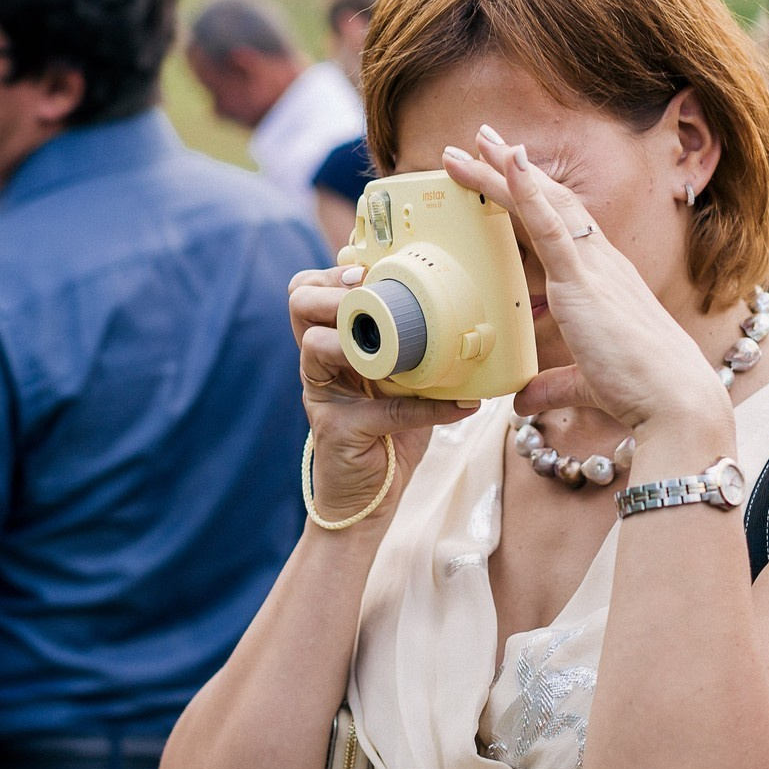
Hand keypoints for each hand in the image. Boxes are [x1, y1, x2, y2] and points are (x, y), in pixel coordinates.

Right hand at [291, 264, 479, 524]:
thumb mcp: (404, 382)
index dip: (332, 273)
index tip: (364, 270)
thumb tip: (470, 312)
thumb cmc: (389, 434)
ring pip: (317, 346)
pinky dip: (428, 408)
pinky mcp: (338, 429)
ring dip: (357, 336)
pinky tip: (461, 406)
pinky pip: (383, 409)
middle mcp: (318, 365)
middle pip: (299, 304)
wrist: (369, 499)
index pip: (308, 291)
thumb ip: (418, 348)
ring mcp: (322, 395)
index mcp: (331, 345)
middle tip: (365, 293)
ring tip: (395, 341)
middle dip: (334, 291)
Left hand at [443, 127, 727, 435]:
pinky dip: (528, 190)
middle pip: (552, 202)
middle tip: (481, 141)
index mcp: (604, 280)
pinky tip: (510, 161)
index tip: (507, 170)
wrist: (674, 402)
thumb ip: (551, 385)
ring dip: (506, 171)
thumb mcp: (583, 384)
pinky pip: (551, 226)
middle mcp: (602, 264)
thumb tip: (522, 399)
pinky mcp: (584, 281)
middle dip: (515, 169)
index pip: (562, 226)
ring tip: (476, 142)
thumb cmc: (642, 392)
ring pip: (545, 204)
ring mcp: (594, 267)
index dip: (535, 195)